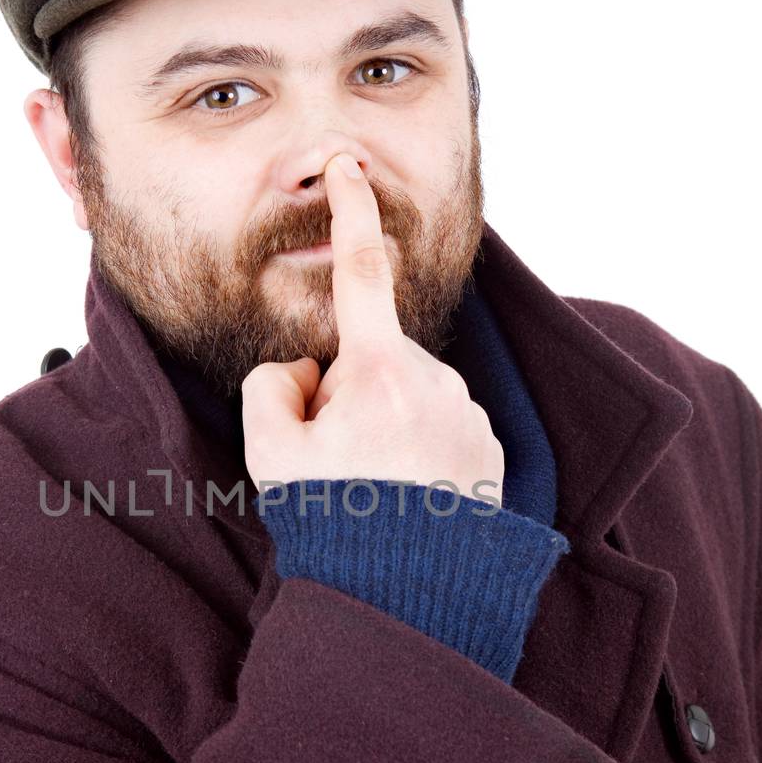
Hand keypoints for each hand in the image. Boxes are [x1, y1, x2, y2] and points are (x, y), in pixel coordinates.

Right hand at [241, 154, 504, 502]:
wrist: (408, 596)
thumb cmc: (334, 522)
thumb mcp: (270, 453)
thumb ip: (272, 386)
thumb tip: (308, 372)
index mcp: (379, 371)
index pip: (360, 274)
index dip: (350, 213)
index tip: (347, 166)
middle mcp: (435, 380)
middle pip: (373, 361)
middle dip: (350, 395)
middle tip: (337, 462)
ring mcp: (469, 415)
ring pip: (410, 398)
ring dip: (388, 428)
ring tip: (376, 490)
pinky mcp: (492, 449)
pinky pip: (443, 429)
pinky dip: (421, 453)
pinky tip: (410, 499)